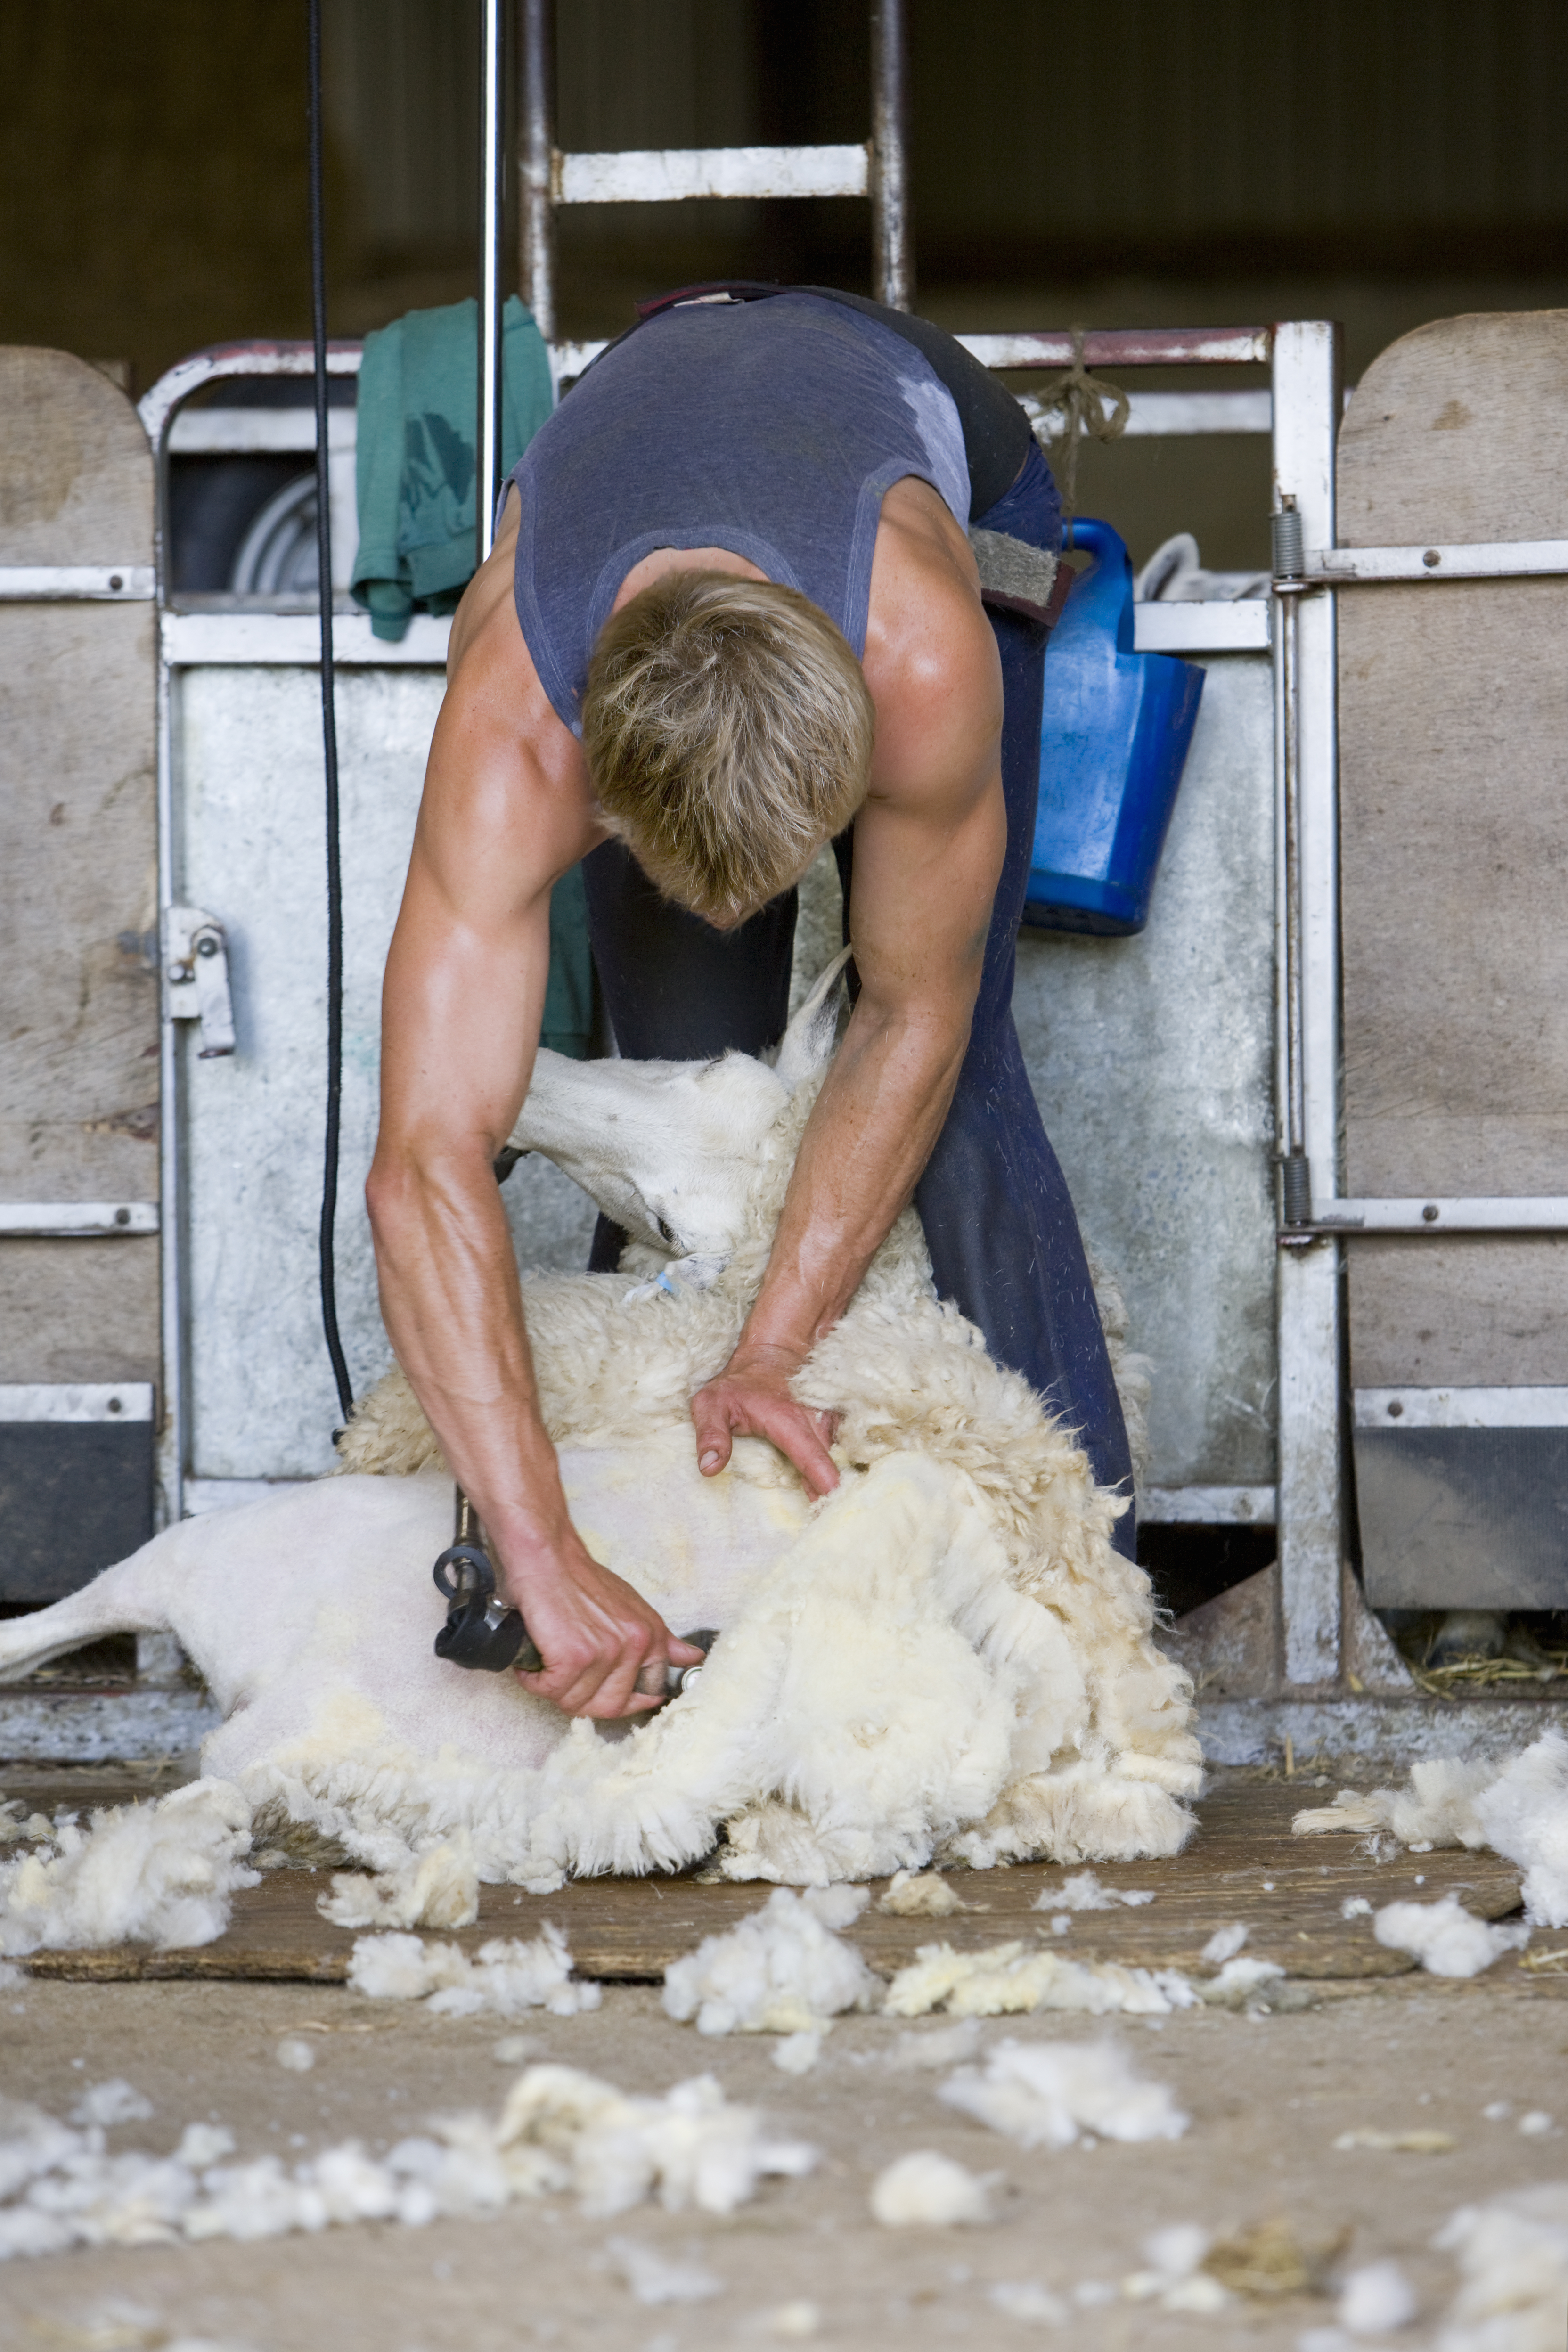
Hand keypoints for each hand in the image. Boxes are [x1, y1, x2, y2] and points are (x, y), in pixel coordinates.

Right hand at [503, 1528, 705, 1719]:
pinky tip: (533, 1664)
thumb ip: (661, 1638)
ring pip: (577, 1702)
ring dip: (554, 1690)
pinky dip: (535, 1681)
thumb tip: (693, 1658)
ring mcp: (605, 1652)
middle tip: (563, 1679)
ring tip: (546, 1665)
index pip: (648, 1693)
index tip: (600, 1694)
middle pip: (610, 1707)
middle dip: (582, 1700)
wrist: (548, 1557)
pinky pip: (551, 1691)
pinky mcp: (573, 1657)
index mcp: (651, 1636)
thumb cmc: (580, 1580)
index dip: (622, 1701)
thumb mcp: (632, 1607)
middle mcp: (635, 1645)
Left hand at [690, 1344, 839, 1497]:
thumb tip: (708, 1468)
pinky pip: (840, 1453)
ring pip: (839, 1457)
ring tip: (832, 1512)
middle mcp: (814, 1421)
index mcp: (786, 1419)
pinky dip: (835, 1471)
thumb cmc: (738, 1385)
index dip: (822, 1477)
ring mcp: (827, 1424)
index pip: (809, 1453)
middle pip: (831, 1462)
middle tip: (829, 1522)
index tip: (831, 1498)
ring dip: (836, 1484)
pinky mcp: (833, 1427)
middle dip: (834, 1493)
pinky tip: (833, 1495)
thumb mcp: (711, 1403)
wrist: (772, 1354)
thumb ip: (710, 1433)